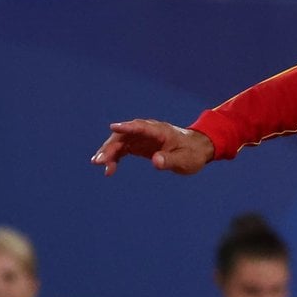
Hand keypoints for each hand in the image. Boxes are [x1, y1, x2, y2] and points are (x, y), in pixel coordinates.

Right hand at [91, 119, 213, 176]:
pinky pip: (123, 149)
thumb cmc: (192, 153)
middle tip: (99, 160)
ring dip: (109, 152)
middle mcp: (148, 132)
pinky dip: (114, 158)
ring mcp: (142, 137)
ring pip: (120, 141)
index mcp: (160, 131)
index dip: (128, 127)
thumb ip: (170, 160)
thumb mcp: (184, 160)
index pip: (142, 127)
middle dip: (111, 146)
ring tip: (99, 165)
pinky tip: (109, 169)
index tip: (114, 128)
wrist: (196, 149)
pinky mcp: (139, 145)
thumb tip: (156, 161)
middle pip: (125, 135)